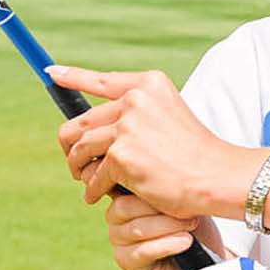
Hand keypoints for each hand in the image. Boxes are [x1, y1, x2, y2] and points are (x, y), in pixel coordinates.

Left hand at [51, 65, 262, 217]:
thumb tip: (93, 132)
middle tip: (78, 164)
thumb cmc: (196, 155)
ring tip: (88, 182)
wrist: (217, 177)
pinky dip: (94, 189)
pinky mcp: (121, 155)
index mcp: (149, 84)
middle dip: (73, 146)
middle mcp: (135, 99)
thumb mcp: (169, 118)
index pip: (101, 80)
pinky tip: (100, 197)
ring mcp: (127, 126)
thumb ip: (136, 115)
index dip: (72, 76)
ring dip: (80, 169)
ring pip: (80, 148)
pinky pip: (93, 175)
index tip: (52, 72)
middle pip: (81, 121)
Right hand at [104, 192, 206, 269]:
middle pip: (125, 207)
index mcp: (126, 195)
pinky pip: (142, 251)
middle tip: (190, 213)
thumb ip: (168, 186)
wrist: (205, 264)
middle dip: (160, 208)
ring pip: (136, 229)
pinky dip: (166, 245)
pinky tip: (185, 242)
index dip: (148, 186)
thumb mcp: (185, 201)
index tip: (178, 191)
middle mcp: (116, 217)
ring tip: (191, 226)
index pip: (122, 184)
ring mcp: (118, 241)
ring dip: (168, 226)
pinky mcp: (126, 262)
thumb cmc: (196, 227)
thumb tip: (162, 167)